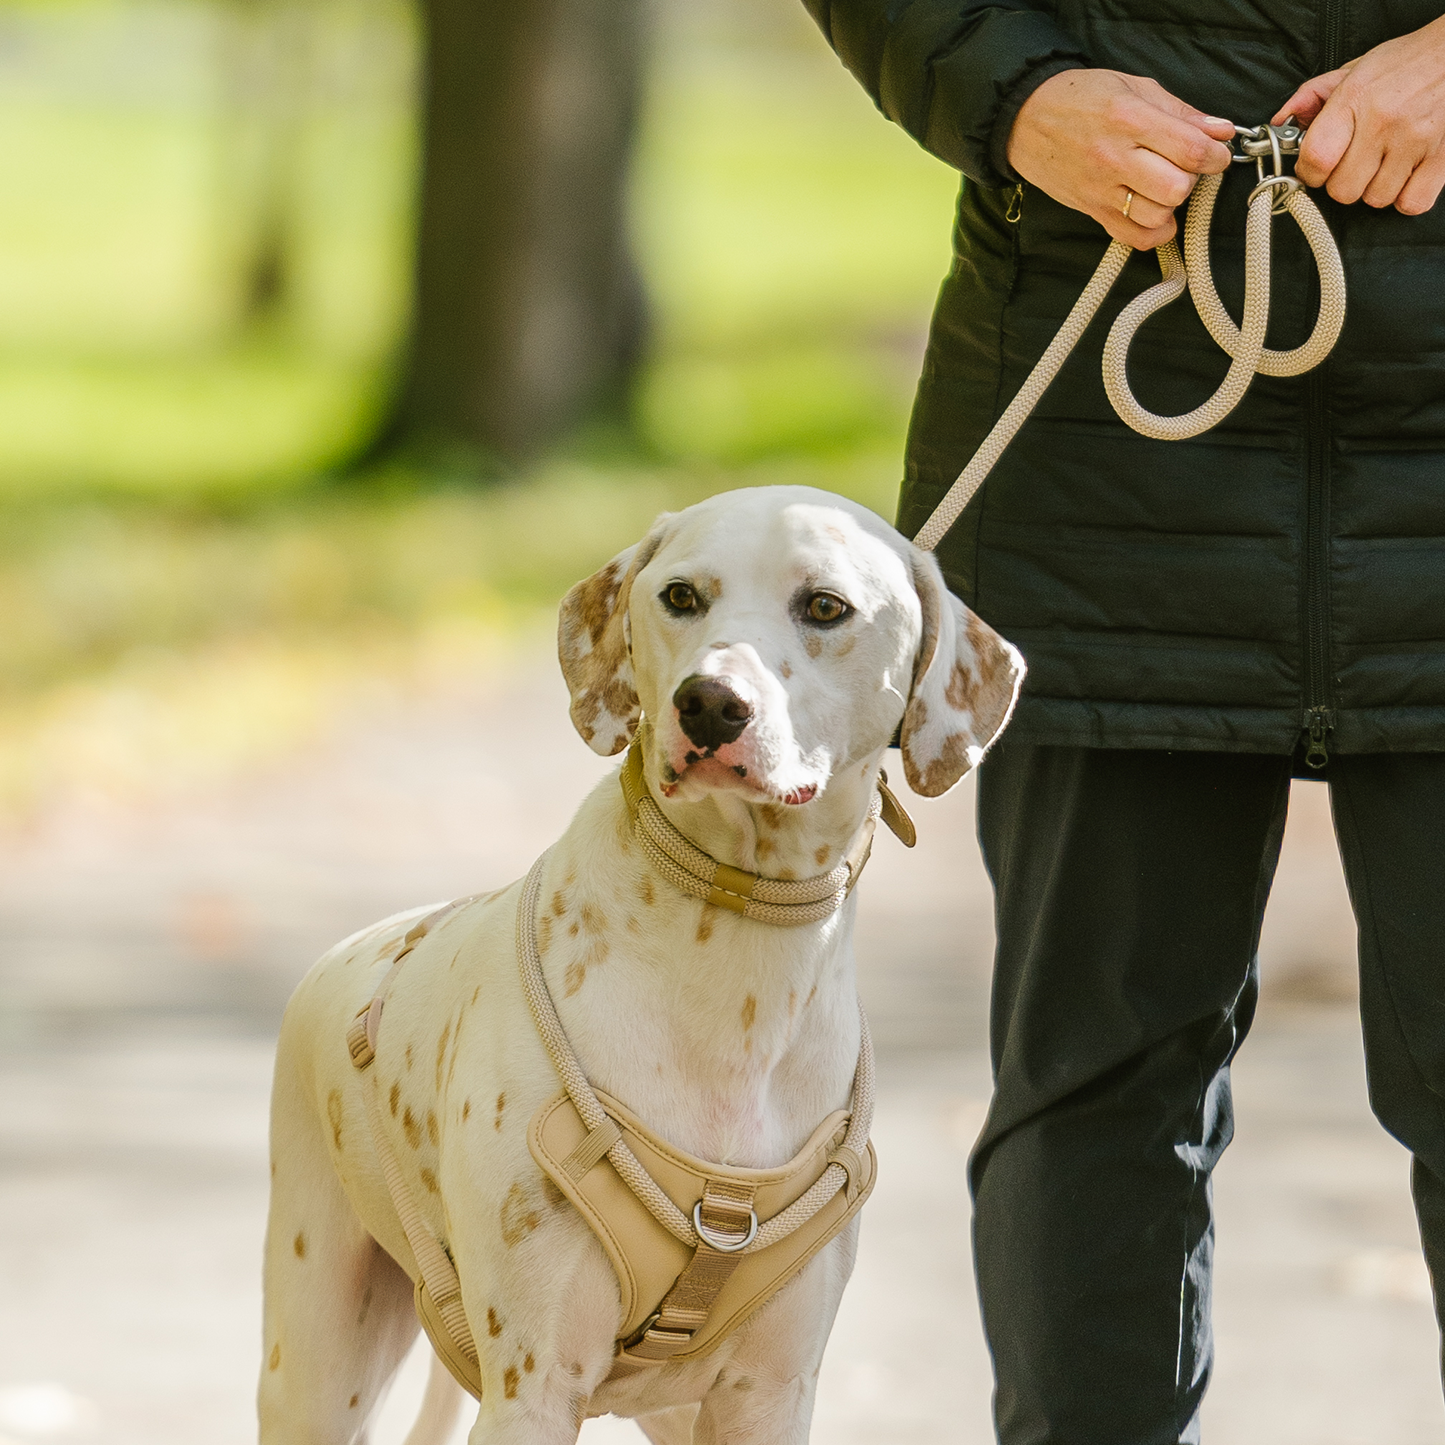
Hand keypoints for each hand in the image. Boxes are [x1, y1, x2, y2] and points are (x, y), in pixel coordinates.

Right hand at [1007, 69, 1234, 248]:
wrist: (1025, 119)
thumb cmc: (1080, 98)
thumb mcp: (1133, 88)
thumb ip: (1180, 112)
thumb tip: (1220, 131)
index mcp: (1129, 119)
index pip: (1189, 149)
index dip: (1215, 155)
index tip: (1216, 153)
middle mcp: (1114, 158)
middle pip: (1175, 188)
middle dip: (1190, 178)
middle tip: (1183, 166)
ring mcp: (1100, 190)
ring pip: (1157, 216)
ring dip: (1170, 203)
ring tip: (1163, 186)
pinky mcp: (1091, 210)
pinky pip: (1133, 237)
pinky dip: (1153, 232)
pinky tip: (1155, 213)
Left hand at [1273, 16, 1444, 213]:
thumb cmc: (1405, 64)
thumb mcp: (1355, 70)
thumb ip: (1313, 96)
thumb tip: (1280, 122)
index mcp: (1355, 98)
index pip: (1316, 159)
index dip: (1310, 174)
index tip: (1317, 169)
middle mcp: (1384, 121)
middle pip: (1343, 190)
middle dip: (1344, 182)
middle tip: (1356, 162)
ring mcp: (1415, 141)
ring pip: (1375, 199)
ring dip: (1376, 187)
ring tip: (1386, 161)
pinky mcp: (1443, 158)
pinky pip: (1410, 204)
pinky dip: (1406, 197)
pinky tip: (1406, 174)